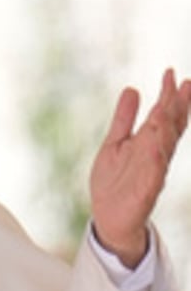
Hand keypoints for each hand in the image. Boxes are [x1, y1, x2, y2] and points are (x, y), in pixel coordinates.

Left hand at [89, 69, 190, 266]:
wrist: (108, 217)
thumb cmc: (113, 181)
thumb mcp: (114, 143)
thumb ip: (124, 119)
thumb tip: (132, 89)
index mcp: (149, 143)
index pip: (164, 116)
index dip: (169, 96)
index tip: (171, 73)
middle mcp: (154, 155)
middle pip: (169, 127)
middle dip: (176, 106)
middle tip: (182, 83)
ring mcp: (151, 172)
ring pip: (164, 146)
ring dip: (167, 127)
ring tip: (168, 105)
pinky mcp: (144, 190)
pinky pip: (153, 173)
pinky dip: (155, 158)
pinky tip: (156, 144)